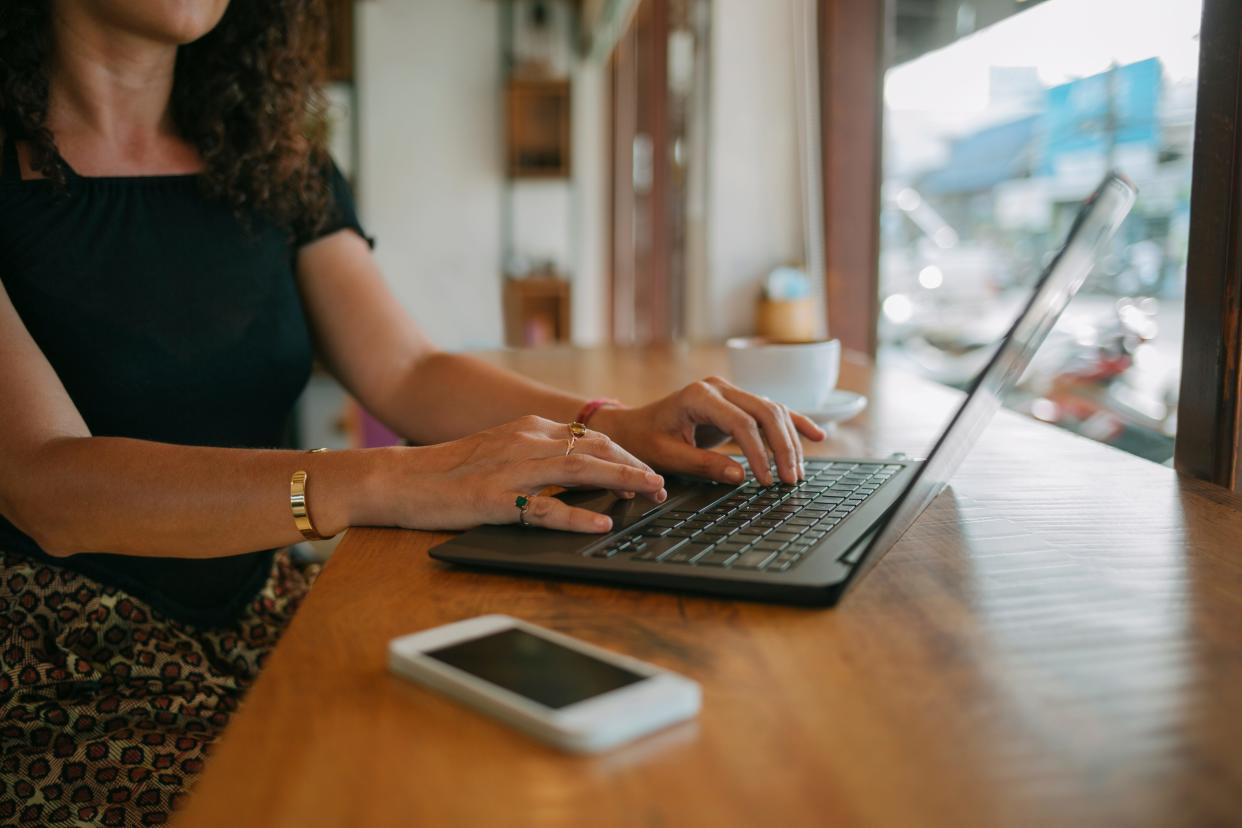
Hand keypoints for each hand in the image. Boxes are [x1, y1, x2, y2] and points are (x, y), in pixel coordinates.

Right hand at [373, 416, 666, 532]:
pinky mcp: (497, 498)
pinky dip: (578, 514)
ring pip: (581, 468)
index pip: (590, 436)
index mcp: (528, 429)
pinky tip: (602, 523)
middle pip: (594, 448)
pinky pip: (546, 507)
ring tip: (649, 494)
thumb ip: (537, 456)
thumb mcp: (499, 451)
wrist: (400, 478)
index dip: (625, 453)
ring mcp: (512, 468)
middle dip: (634, 465)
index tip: (647, 470)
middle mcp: (526, 441)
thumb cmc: (448, 471)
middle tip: (661, 485)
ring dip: (621, 480)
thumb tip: (580, 472)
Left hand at [591, 377, 825, 485]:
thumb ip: (704, 464)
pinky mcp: (738, 402)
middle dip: (783, 448)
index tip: (766, 481)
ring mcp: (731, 391)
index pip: (741, 422)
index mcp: (700, 395)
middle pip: (765, 412)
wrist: (635, 426)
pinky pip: (772, 411)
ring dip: (790, 442)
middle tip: (790, 481)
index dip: (759, 453)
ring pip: (773, 411)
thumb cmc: (647, 440)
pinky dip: (795, 423)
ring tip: (796, 474)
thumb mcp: (669, 456)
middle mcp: (720, 387)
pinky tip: (817, 436)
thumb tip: (740, 476)